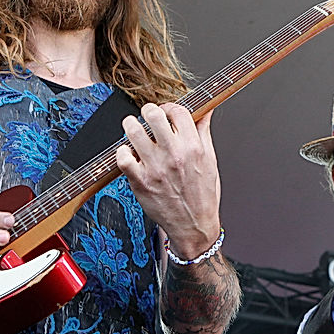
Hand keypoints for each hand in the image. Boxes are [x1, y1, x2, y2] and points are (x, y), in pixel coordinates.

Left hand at [115, 103, 221, 258]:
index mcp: (193, 147)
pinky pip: (122, 158)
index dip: (169, 108)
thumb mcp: (210, 160)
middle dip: (148, 111)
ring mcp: (156, 168)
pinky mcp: (141, 182)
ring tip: (133, 129)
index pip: (178, 111)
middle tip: (147, 117)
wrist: (194, 226)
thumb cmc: (203, 195)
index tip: (166, 113)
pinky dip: (122, 152)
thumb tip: (206, 111)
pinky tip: (129, 153)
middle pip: (154, 115)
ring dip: (131, 126)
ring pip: (134, 131)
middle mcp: (174, 155)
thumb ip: (204, 133)